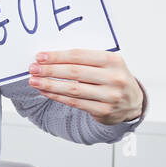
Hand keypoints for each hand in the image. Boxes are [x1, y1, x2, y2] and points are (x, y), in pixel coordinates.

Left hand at [28, 50, 144, 124]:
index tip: (40, 56)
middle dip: (50, 70)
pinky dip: (57, 96)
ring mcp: (110, 96)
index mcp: (113, 61)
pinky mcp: (104, 111)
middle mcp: (114, 78)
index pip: (79, 56)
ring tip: (34, 81)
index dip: (57, 56)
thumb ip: (85, 58)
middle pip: (74, 72)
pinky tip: (45, 91)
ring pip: (73, 89)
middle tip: (33, 68)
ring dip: (49, 84)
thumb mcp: (107, 63)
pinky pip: (75, 102)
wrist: (132, 101)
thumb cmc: (113, 76)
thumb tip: (51, 56)